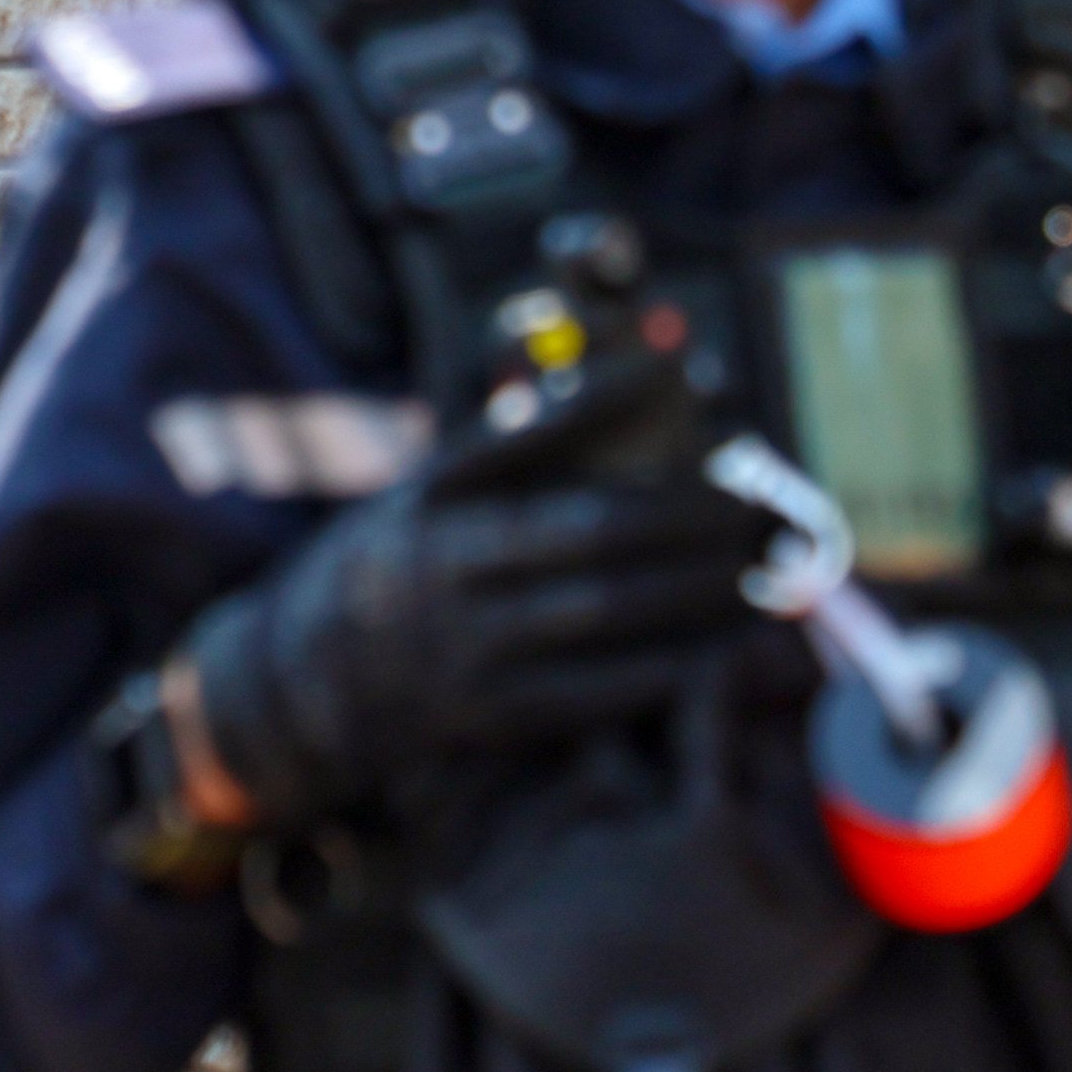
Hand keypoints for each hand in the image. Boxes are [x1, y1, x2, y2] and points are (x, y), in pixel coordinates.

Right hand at [180, 362, 775, 832]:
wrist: (302, 682)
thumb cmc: (388, 570)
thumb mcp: (420, 497)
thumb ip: (503, 455)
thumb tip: (605, 388)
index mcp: (431, 494)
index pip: (526, 428)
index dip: (606, 392)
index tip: (677, 358)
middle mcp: (446, 561)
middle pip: (591, 526)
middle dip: (690, 510)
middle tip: (762, 496)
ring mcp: (468, 642)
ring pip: (608, 608)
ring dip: (700, 588)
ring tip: (769, 568)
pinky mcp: (491, 714)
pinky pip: (601, 687)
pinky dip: (673, 663)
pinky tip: (726, 644)